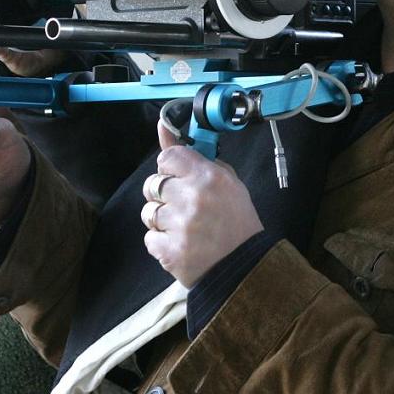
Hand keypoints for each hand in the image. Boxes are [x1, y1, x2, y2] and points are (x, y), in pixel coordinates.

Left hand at [141, 118, 263, 287]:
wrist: (245, 267)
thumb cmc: (237, 222)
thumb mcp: (227, 182)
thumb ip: (196, 155)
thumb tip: (163, 126)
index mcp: (209, 177)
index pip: (168, 157)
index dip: (171, 167)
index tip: (179, 177)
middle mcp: (192, 198)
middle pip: (152, 184)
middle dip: (164, 195)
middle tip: (184, 207)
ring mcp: (179, 226)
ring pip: (148, 212)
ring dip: (162, 220)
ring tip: (185, 229)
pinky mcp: (169, 251)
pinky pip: (150, 238)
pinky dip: (162, 242)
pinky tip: (181, 244)